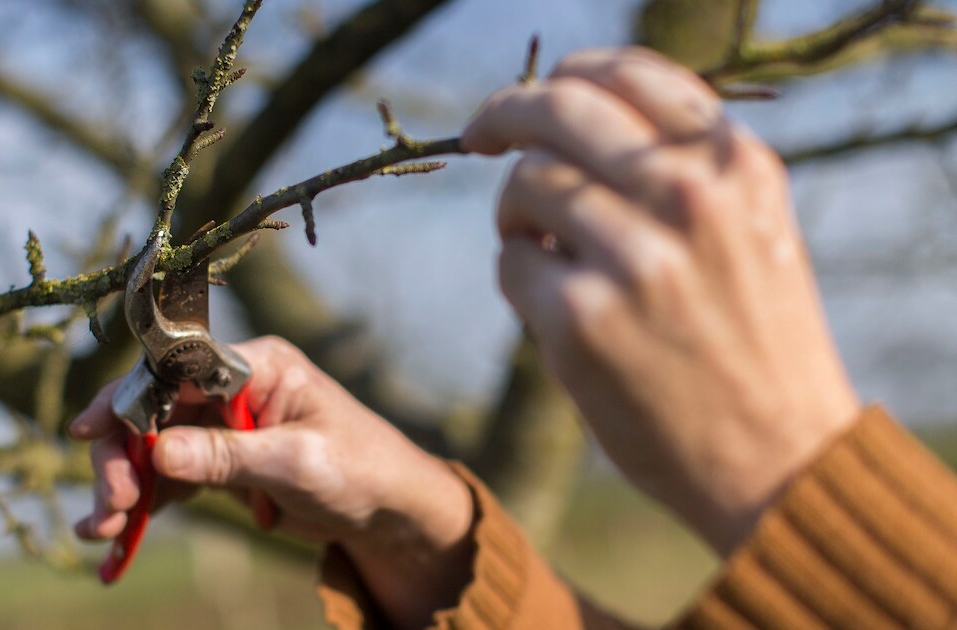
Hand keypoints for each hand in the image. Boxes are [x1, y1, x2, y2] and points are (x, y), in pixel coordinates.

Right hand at [70, 336, 472, 627]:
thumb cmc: (361, 468)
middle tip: (109, 505)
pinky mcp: (218, 463)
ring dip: (122, 485)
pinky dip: (140, 504)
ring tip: (101, 530)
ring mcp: (221, 426)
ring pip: (150, 448)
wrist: (391, 509)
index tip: (91, 431)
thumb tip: (158, 451)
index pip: (174, 370)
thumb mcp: (297, 462)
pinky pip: (167, 479)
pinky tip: (114, 535)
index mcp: (255, 366)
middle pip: (151, 410)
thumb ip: (227, 456)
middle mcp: (230, 388)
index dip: (127, 397)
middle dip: (122, 456)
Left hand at [464, 48, 859, 553]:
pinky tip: (556, 307)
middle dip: (505, 114)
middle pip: (559, 110)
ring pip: (526, 185)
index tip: (531, 95)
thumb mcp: (751, 228)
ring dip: (516, 213)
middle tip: (479, 133)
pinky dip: (519, 276)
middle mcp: (689, 198)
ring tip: (544, 250)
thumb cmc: (756, 340)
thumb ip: (683, 166)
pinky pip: (511, 262)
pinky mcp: (581, 320)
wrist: (780, 458)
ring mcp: (634, 258)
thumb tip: (570, 113)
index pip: (628, 74)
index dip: (564, 73)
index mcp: (735, 166)